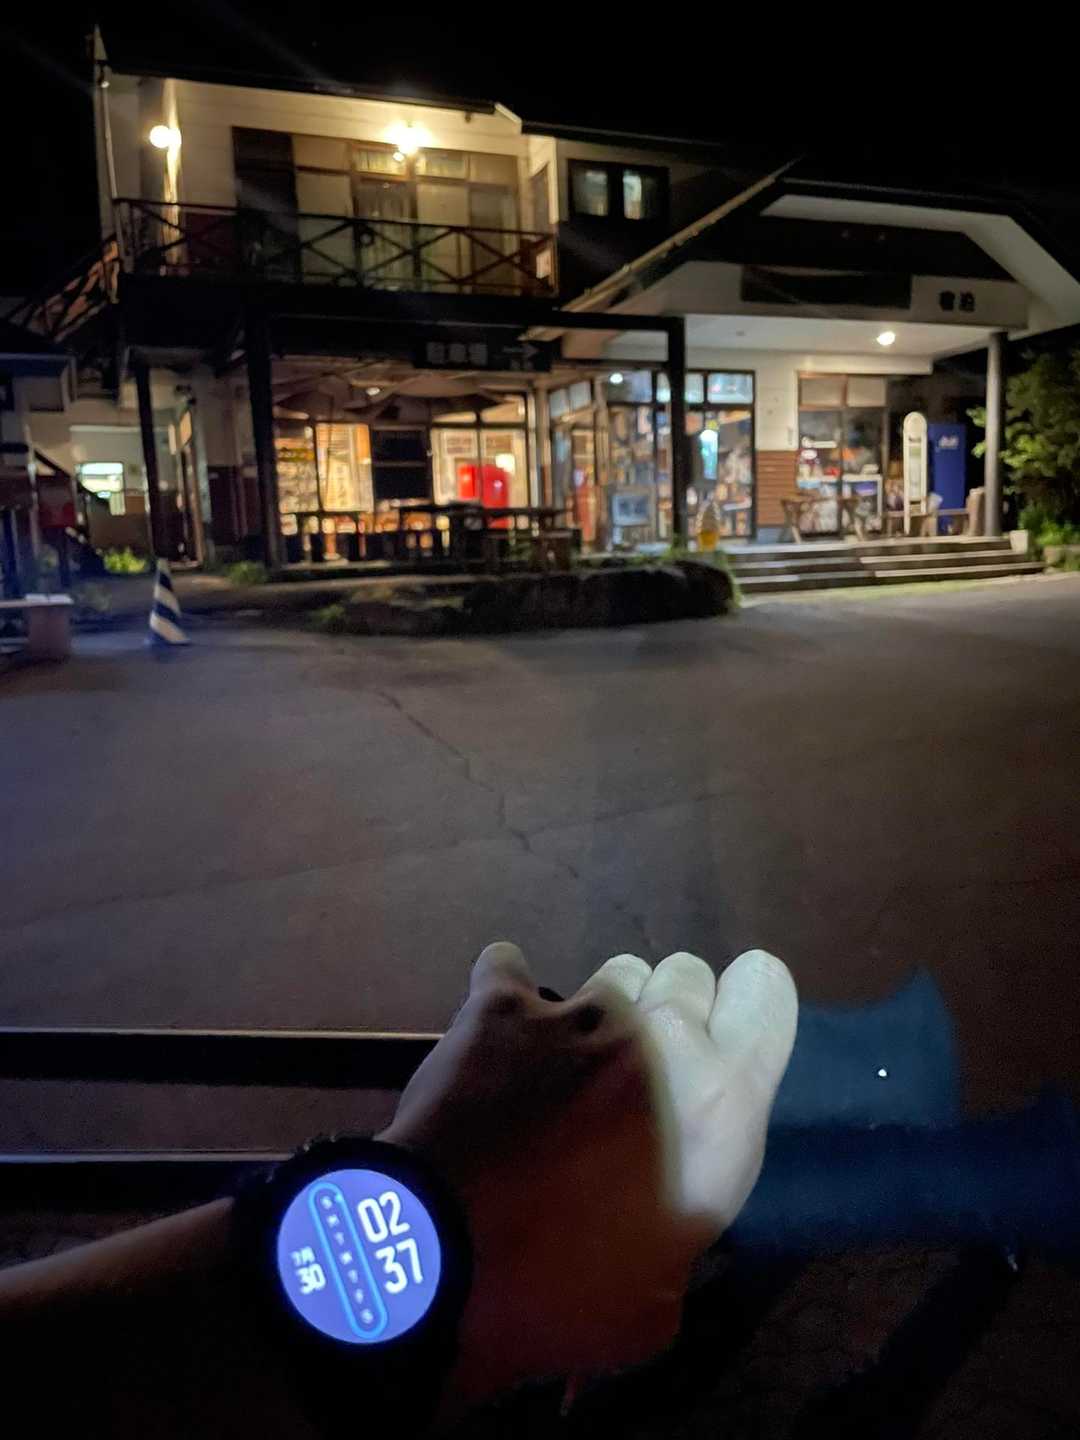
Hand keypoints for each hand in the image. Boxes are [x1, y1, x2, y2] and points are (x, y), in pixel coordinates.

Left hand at [381, 942, 796, 1408]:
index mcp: (721, 1100)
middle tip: (633, 1079)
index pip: (767, 987)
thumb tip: (665, 1223)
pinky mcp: (500, 1006)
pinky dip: (505, 996)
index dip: (742, 1009)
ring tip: (560, 1070)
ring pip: (614, 973)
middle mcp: (662, 1035)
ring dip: (598, 1015)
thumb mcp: (660, 1298)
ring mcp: (577, 1013)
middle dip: (668, 1016)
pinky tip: (494, 1037)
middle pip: (686, 975)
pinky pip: (509, 967)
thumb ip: (683, 1224)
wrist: (437, 1266)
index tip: (720, 1043)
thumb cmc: (561, 1296)